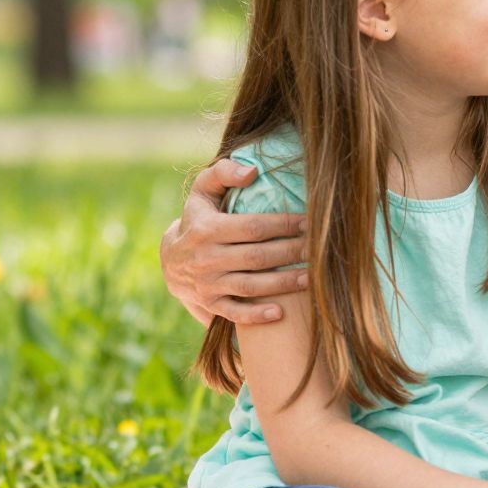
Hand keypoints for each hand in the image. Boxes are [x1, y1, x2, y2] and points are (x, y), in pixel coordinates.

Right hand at [160, 160, 308, 327]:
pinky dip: (256, 316)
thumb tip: (253, 171)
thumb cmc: (198, 219)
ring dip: (282, 284)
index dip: (283, 224)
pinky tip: (280, 314)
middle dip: (291, 253)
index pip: (253, 227)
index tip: (309, 222)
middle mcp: (206, 258)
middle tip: (318, 250)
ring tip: (311, 279)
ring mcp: (207, 284)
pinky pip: (234, 313)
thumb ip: (223, 173)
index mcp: (207, 229)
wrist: (169, 260)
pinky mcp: (209, 304)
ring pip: (250, 286)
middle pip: (257, 257)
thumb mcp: (202, 192)